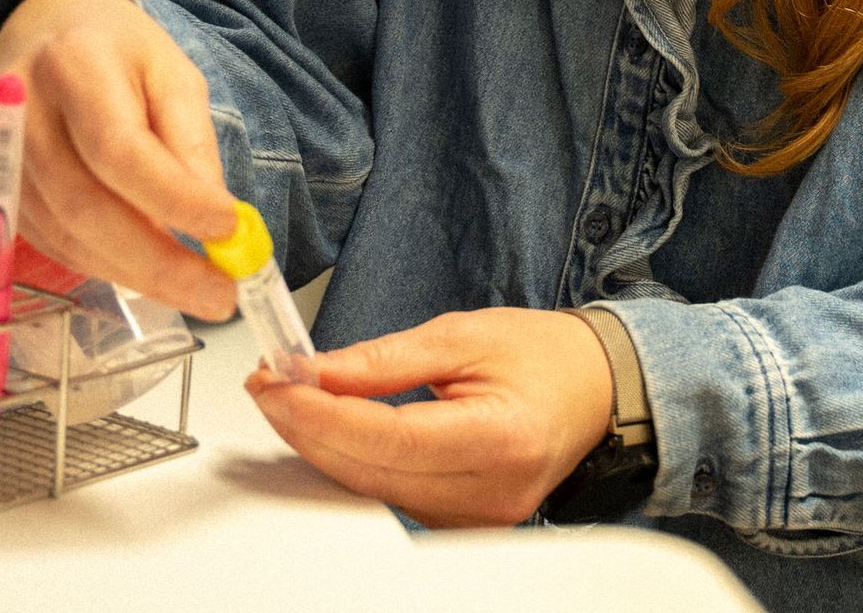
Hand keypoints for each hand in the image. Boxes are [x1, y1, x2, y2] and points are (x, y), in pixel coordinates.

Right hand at [0, 0, 239, 319]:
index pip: (119, 147)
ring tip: (200, 290)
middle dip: (159, 263)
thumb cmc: (118, 51)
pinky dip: (109, 267)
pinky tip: (151, 272)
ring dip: (139, 275)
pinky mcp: (1, 197)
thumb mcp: (172, 72)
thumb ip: (190, 141)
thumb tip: (215, 220)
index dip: (173, 198)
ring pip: (69, 238)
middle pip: (87, 206)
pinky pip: (57, 246)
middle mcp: (23, 116)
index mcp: (75, 65)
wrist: (40, 32)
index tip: (229, 230)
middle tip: (221, 295)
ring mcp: (3, 162)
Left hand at [245, 308, 614, 526]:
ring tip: (292, 399)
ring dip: (324, 447)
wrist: (593, 390)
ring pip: (372, 492)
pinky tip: (330, 431)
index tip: (279, 383)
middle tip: (269, 386)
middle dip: (309, 428)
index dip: (324, 413)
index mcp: (502, 439)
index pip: (390, 438)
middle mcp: (490, 495)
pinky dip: (353, 465)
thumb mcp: (466, 334)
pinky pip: (389, 499)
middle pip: (371, 474)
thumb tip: (319, 371)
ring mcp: (476, 522)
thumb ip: (388, 358)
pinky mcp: (461, 527)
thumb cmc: (542, 356)